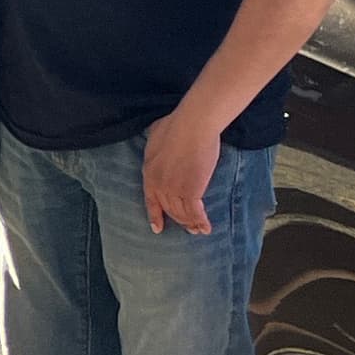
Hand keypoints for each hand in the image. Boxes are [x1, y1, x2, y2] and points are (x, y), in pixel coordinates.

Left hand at [141, 106, 223, 234]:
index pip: (150, 200)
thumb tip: (155, 140)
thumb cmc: (176, 125)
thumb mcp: (154, 134)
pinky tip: (206, 227)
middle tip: (188, 227)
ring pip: (182, 213)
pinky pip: (195, 213)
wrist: (192, 126)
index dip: (155, 215)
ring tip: (198, 229)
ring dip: (191, 223)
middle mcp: (159, 185)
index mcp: (148, 173)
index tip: (157, 228)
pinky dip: (201, 221)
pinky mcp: (191, 191)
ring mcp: (174, 190)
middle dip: (179, 220)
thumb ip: (155, 145)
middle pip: (169, 209)